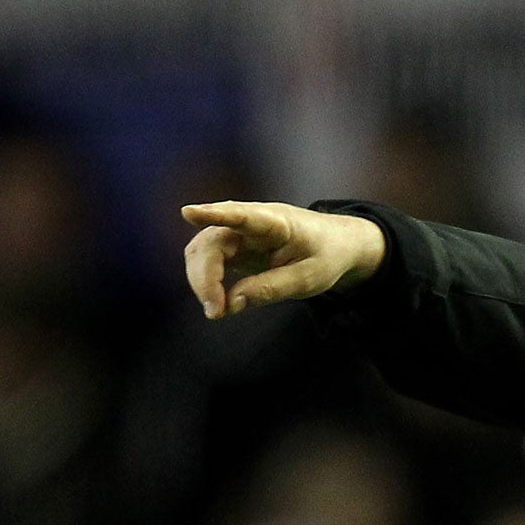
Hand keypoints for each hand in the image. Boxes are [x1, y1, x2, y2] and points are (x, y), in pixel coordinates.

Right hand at [180, 201, 386, 318]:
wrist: (336, 244)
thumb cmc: (325, 256)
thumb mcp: (310, 278)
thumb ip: (273, 288)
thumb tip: (232, 302)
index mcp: (276, 222)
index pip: (241, 215)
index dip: (214, 214)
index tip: (188, 212)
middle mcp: (250, 221)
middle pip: (212, 242)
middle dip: (205, 277)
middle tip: (215, 311)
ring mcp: (238, 233)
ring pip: (203, 251)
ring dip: (203, 281)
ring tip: (217, 311)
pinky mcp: (234, 247)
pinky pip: (208, 261)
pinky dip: (208, 283)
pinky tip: (219, 304)